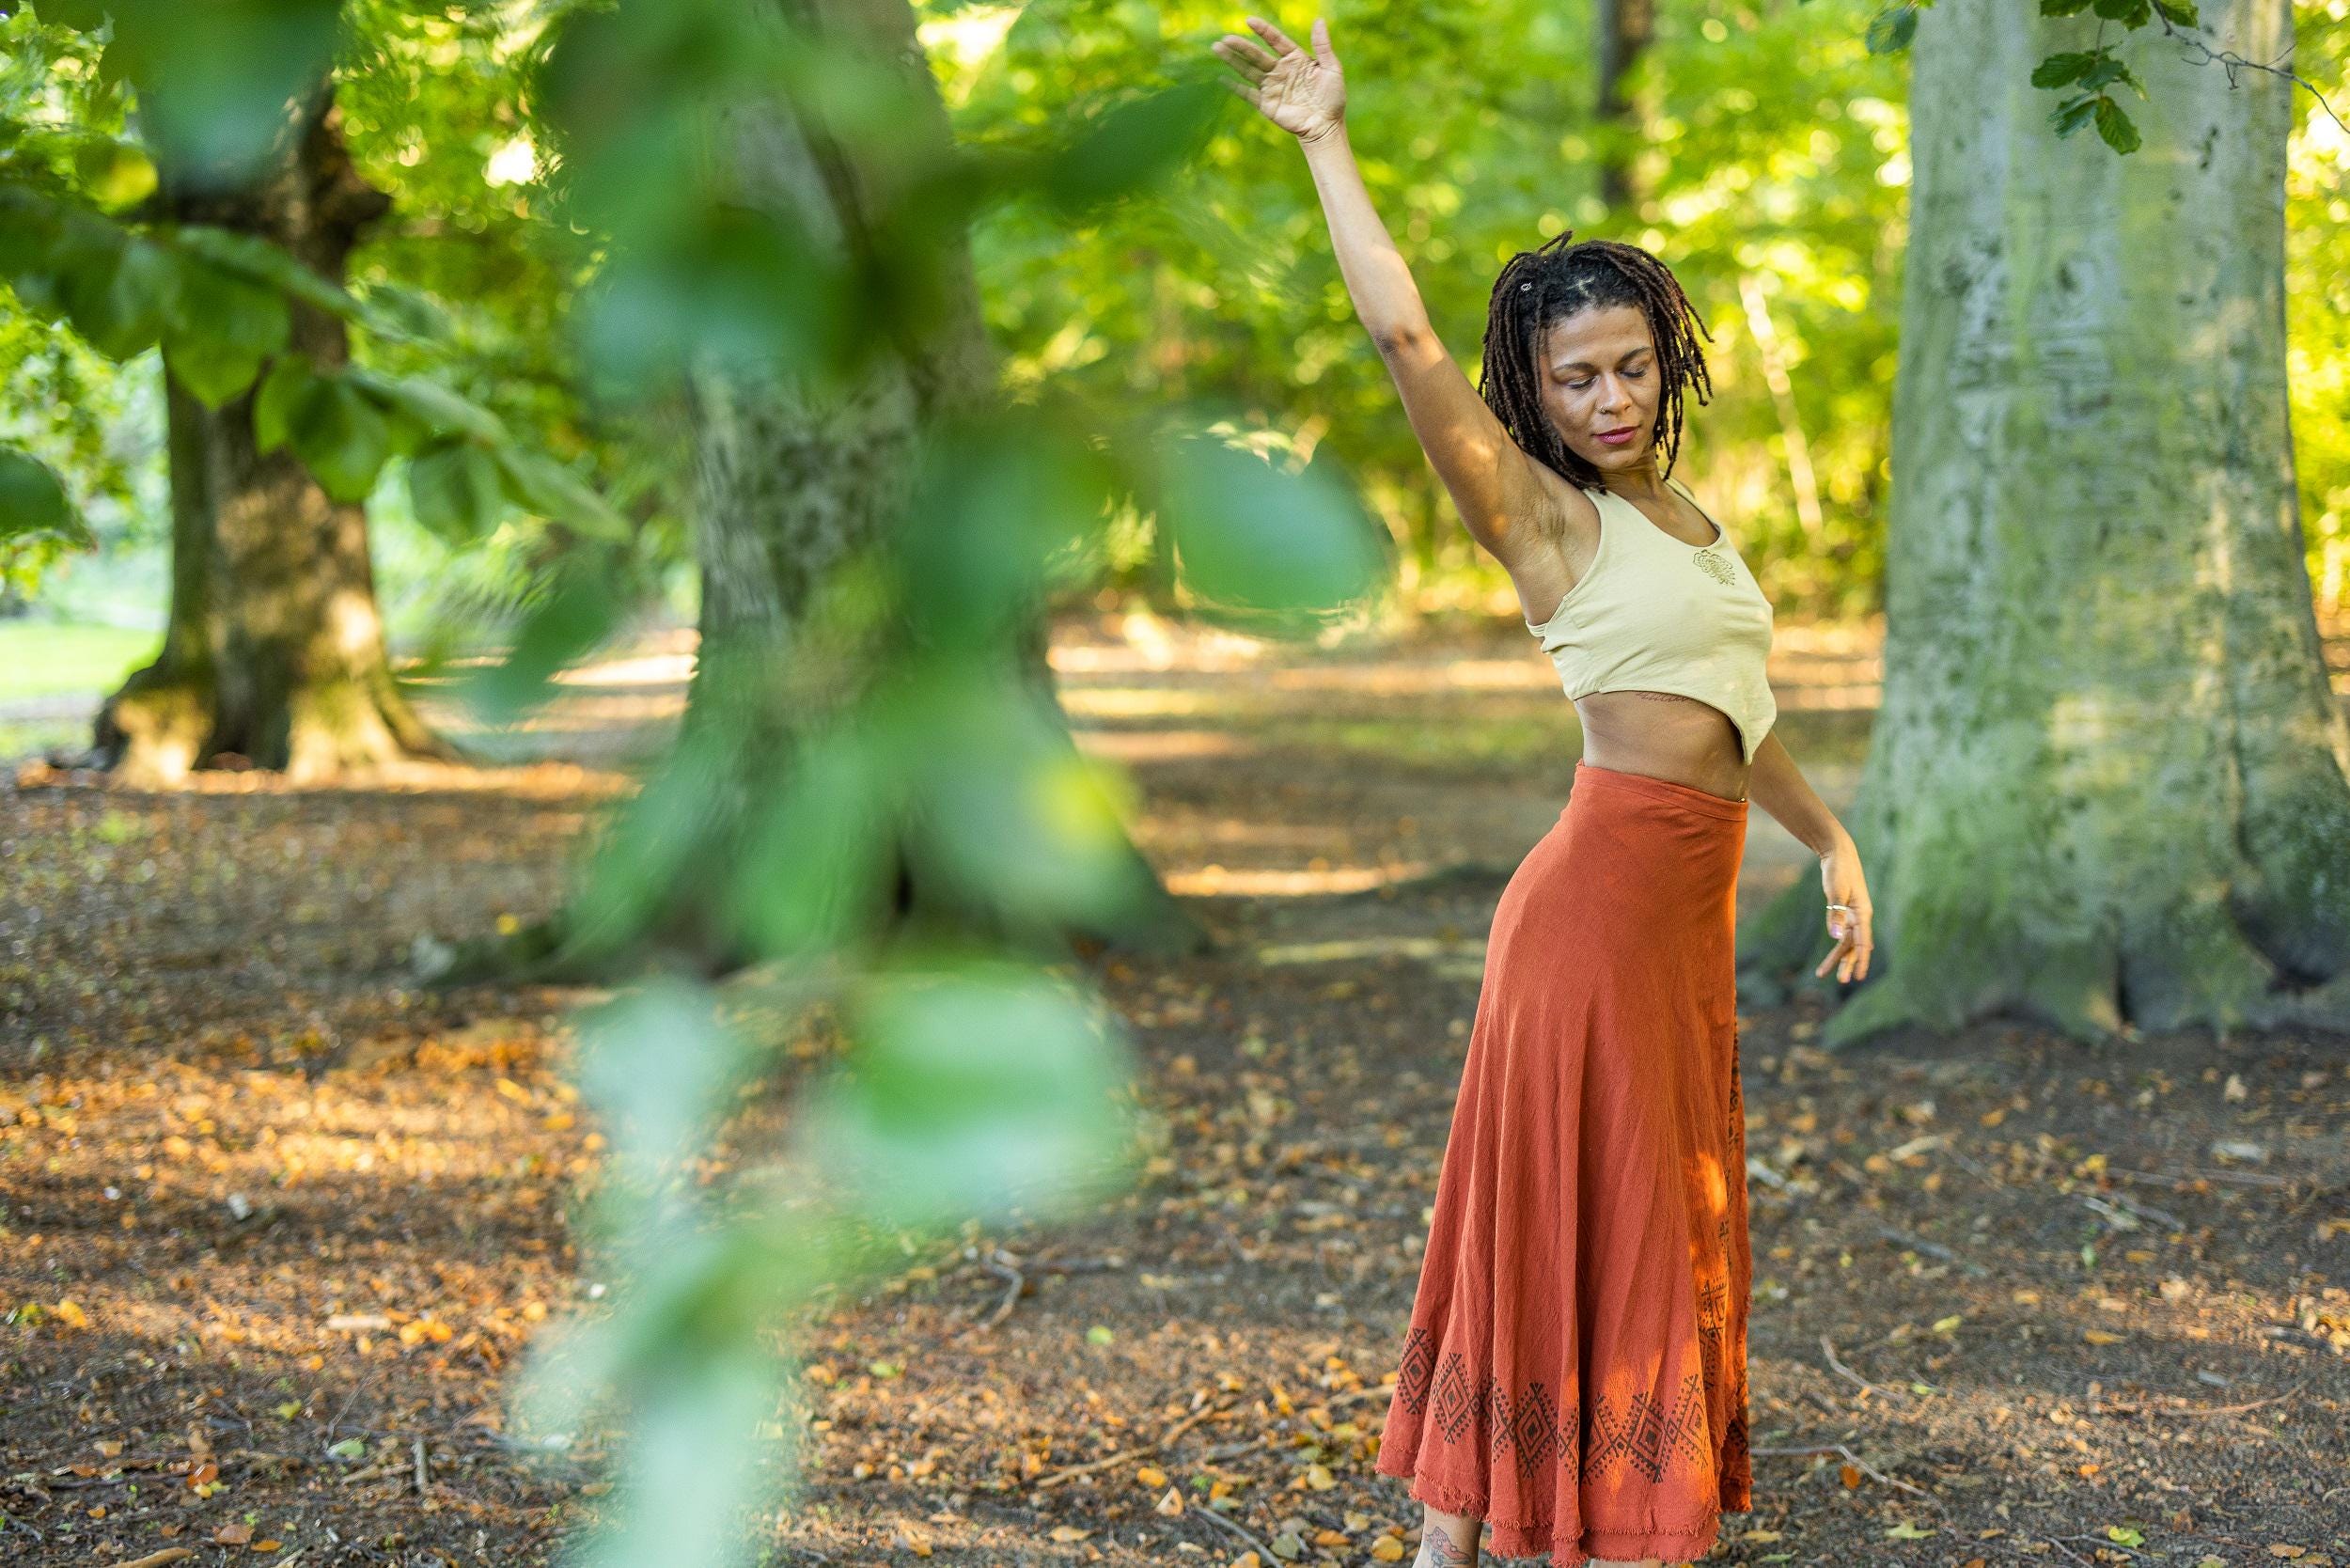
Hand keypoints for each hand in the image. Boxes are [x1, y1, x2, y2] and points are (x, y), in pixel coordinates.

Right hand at [1211, 15, 1345, 143]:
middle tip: (1226, 38)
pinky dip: (1235, 88)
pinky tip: (1222, 79)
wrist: (1326, 126)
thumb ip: (1323, 46)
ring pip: (1249, 70)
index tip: (1250, 21)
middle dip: (1241, 46)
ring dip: (1233, 60)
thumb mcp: (1332, 68)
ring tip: (1218, 49)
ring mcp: (1272, 87)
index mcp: (1295, 58)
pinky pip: (1248, 94)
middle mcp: (1280, 70)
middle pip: (1257, 55)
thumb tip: (1319, 20)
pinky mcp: (1266, 104)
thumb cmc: (1332, 97)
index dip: (1263, 31)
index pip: (1275, 41)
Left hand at [1814, 832, 1873, 983]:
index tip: (1857, 976)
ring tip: (1823, 973)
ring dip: (1838, 958)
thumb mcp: (1836, 892)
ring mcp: (1853, 916)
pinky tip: (1832, 958)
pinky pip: (1842, 934)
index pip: (1863, 942)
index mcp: (1863, 913)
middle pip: (1855, 946)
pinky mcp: (1845, 913)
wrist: (1838, 854)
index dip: (1860, 960)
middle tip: (1842, 981)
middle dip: (1848, 963)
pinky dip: (1837, 946)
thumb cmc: (1839, 870)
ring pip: (1847, 942)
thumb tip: (1835, 937)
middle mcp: (1860, 917)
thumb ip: (1836, 914)